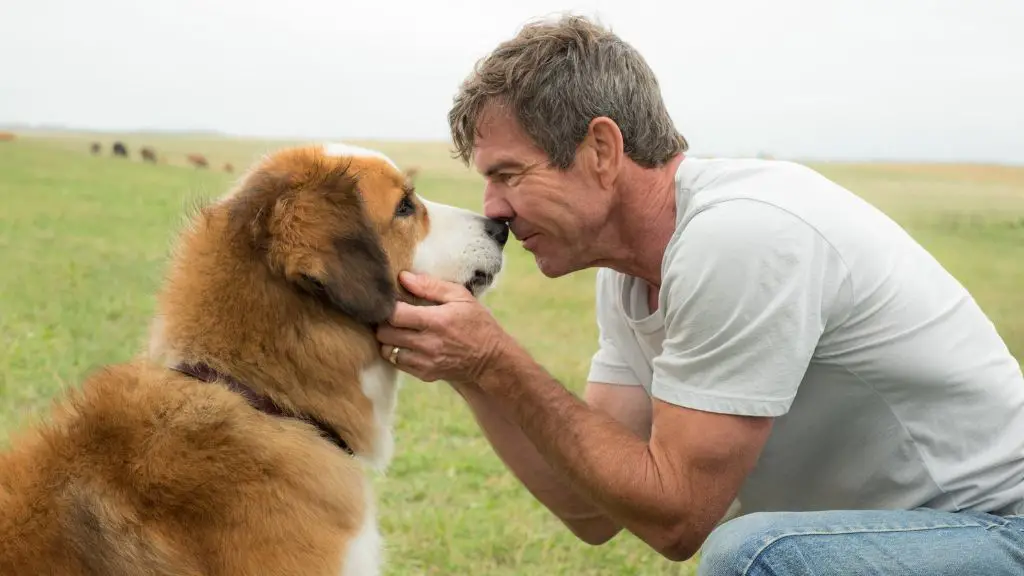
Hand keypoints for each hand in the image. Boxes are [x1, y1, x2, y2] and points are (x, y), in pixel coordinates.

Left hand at [376, 271, 508, 384]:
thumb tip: (403, 278)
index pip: (394, 314)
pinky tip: (408, 343)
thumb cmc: (477, 323)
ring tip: (399, 330)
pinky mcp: (424, 374)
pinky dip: (397, 352)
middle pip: (385, 332)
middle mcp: (428, 343)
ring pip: (387, 349)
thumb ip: (431, 286)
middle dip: (384, 322)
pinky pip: (397, 362)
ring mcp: (425, 361)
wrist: (490, 360)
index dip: (388, 306)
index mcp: (436, 320)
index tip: (393, 301)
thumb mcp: (461, 297)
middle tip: (393, 315)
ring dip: (388, 339)